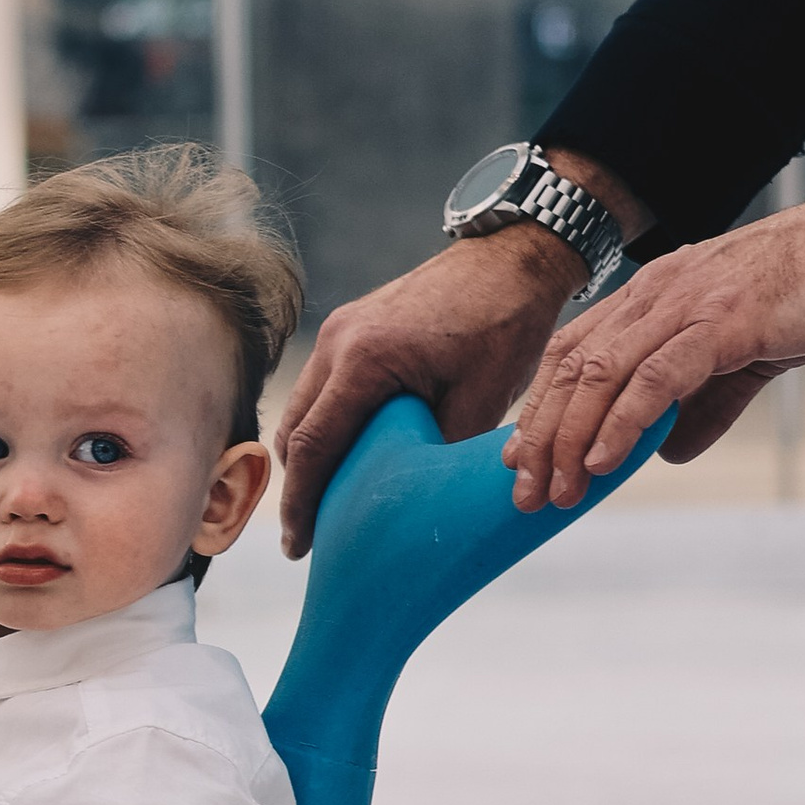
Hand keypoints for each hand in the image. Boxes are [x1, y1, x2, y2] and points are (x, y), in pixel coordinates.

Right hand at [273, 230, 581, 555]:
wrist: (511, 259)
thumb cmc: (504, 325)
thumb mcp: (478, 401)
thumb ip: (436, 454)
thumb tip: (413, 506)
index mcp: (363, 359)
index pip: (313, 445)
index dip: (301, 501)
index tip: (298, 544)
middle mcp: (336, 341)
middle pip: (293, 431)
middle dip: (297, 487)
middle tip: (309, 537)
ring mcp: (338, 330)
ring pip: (303, 410)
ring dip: (309, 457)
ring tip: (329, 503)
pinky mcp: (350, 327)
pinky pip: (322, 389)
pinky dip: (325, 426)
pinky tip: (347, 456)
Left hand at [504, 190, 804, 509]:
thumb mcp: (747, 353)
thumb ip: (703, 404)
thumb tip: (668, 452)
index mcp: (656, 294)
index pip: (574, 351)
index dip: (541, 405)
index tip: (521, 458)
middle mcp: (658, 293)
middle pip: (573, 367)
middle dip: (542, 434)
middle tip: (524, 491)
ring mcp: (688, 304)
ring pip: (602, 374)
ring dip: (572, 438)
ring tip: (557, 489)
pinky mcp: (724, 321)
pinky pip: (656, 377)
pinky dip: (623, 421)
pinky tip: (605, 460)